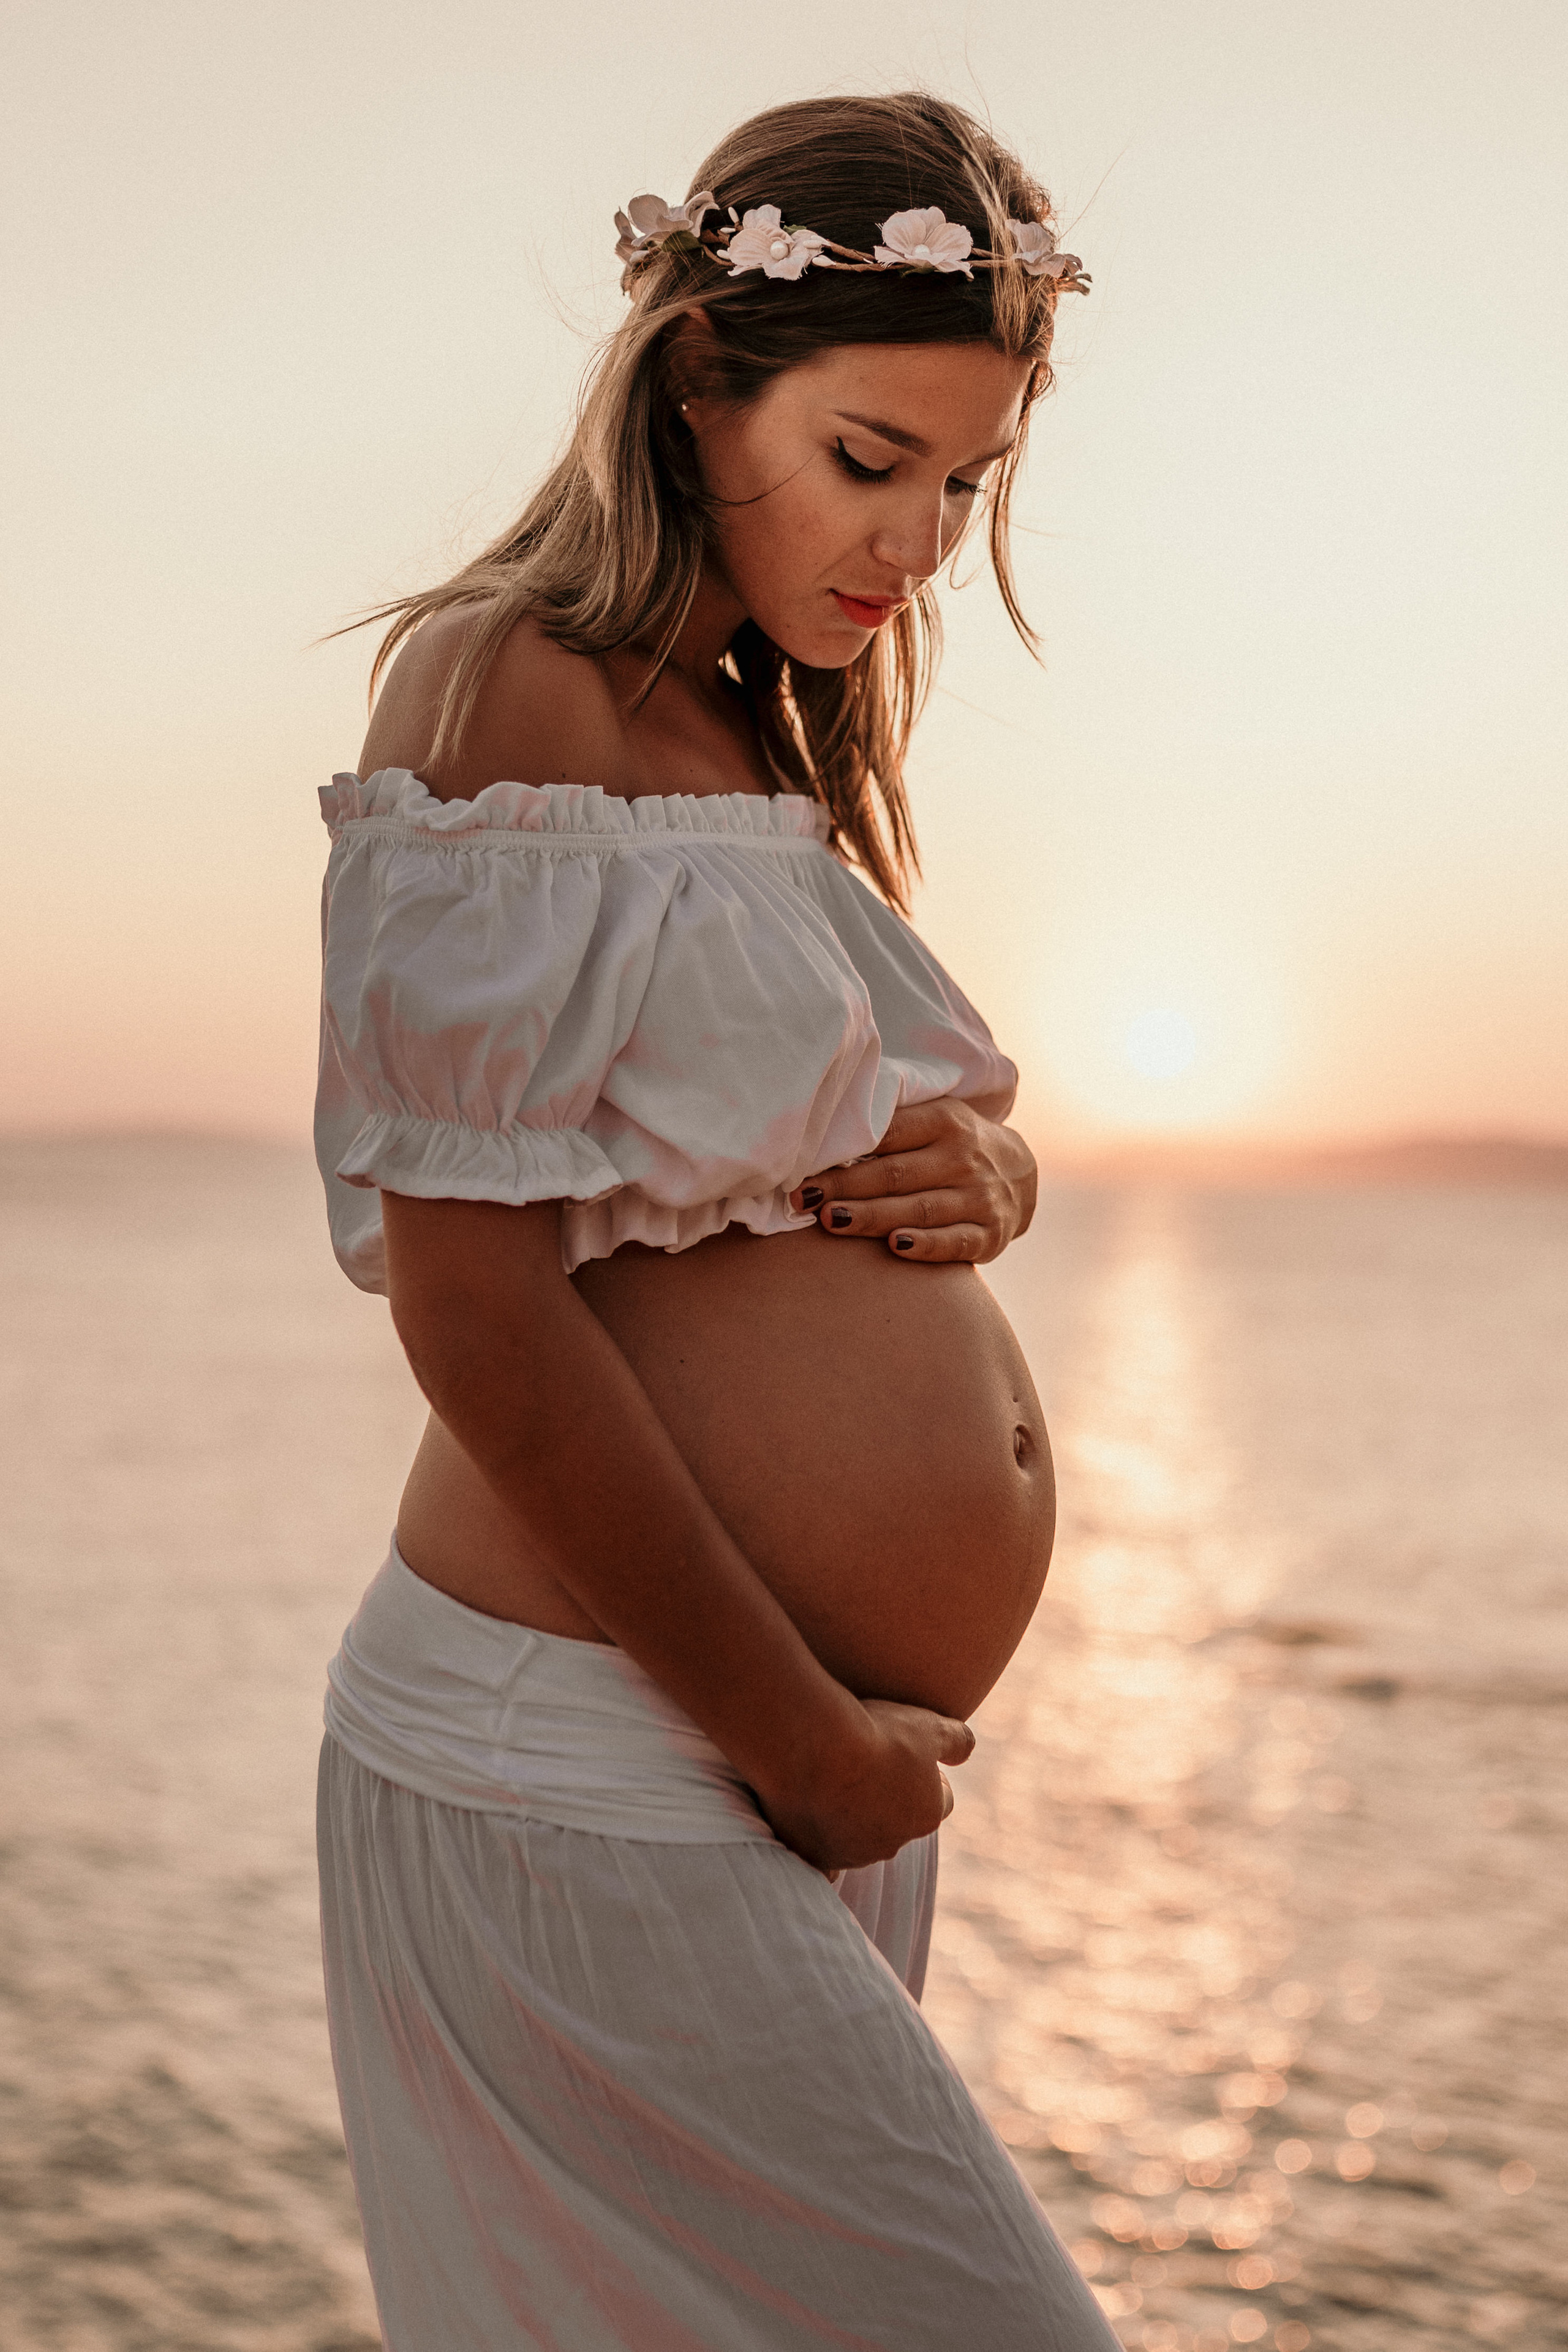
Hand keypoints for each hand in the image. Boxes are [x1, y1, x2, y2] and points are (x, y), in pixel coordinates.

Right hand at [755, 1698, 974, 1874]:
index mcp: (926, 1815)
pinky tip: (814, 1827)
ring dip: (853, 1817)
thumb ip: (955, 1740)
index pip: (940, 1800)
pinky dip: (823, 1846)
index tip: (908, 1755)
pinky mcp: (819, 1856)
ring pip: (861, 1838)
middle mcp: (894, 1843)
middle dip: (889, 1799)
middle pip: (900, 1822)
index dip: (929, 1777)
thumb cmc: (876, 1734)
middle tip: (866, 1765)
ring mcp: (855, 1853)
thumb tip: (968, 1748)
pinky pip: (826, 1860)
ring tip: (832, 1779)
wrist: (818, 1749)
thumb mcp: (928, 1726)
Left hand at [789, 1099, 1037, 1265]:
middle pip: (896, 1174)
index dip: (844, 1152)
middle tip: (803, 1199)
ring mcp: (981, 1197)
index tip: (803, 1168)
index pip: (888, 1134)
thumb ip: (891, 1123)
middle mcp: (964, 1157)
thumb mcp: (932, 1117)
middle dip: (846, 1187)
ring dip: (873, 1216)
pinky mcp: (991, 1233)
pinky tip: (896, 1246)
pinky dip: (927, 1245)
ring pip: (920, 1209)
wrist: (1018, 1170)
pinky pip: (956, 1241)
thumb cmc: (950, 1143)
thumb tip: (822, 1134)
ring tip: (831, 1221)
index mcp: (945, 1121)